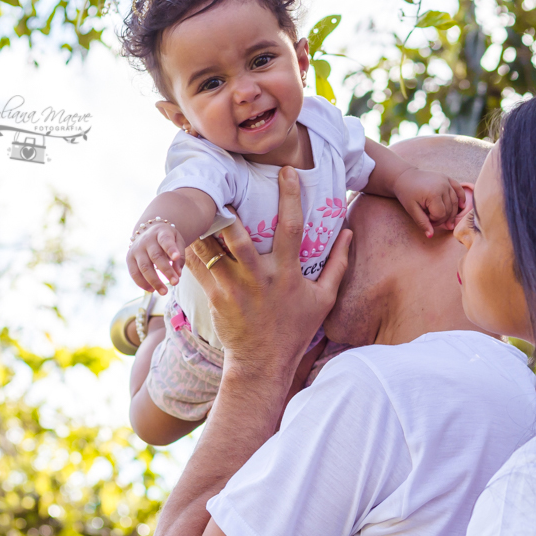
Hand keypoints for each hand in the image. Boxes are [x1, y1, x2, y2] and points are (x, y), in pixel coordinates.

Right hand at [127, 222, 185, 293]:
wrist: (147, 231)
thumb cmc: (166, 239)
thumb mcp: (177, 241)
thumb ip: (180, 256)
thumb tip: (178, 274)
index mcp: (161, 233)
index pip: (165, 240)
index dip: (171, 249)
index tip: (176, 257)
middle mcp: (146, 240)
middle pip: (155, 256)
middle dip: (166, 271)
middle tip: (175, 283)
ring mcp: (136, 249)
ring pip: (144, 267)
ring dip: (154, 281)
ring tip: (164, 292)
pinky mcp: (129, 258)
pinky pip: (134, 273)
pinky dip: (142, 283)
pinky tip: (152, 290)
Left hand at [186, 166, 351, 386]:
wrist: (263, 363)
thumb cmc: (296, 329)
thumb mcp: (324, 298)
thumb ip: (337, 264)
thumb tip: (349, 233)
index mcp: (288, 274)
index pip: (292, 228)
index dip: (290, 197)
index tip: (287, 171)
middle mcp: (260, 278)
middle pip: (240, 238)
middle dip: (230, 211)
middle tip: (223, 183)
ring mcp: (235, 288)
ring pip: (213, 250)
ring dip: (205, 225)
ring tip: (200, 200)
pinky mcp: (216, 297)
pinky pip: (199, 267)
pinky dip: (192, 246)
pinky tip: (186, 229)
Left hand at [392, 168, 464, 237]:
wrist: (404, 177)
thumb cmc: (406, 193)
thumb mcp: (411, 209)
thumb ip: (422, 222)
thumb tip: (430, 236)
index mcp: (433, 194)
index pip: (441, 214)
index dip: (434, 220)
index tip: (426, 218)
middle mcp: (443, 186)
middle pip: (449, 209)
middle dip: (441, 217)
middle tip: (432, 219)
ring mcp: (446, 181)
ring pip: (454, 202)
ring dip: (450, 212)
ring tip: (445, 219)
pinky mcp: (447, 178)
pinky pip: (458, 189)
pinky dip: (461, 198)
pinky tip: (462, 206)